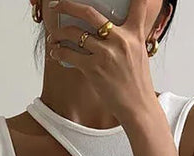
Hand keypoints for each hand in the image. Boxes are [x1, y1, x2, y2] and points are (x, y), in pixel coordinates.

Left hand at [48, 0, 157, 122]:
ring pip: (74, 33)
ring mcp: (106, 54)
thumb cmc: (137, 83)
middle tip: (57, 5)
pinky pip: (69, 55)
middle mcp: (120, 40)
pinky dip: (59, 52)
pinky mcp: (94, 69)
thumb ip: (129, 38)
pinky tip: (56, 53)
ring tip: (53, 36)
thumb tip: (111, 30)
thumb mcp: (140, 53)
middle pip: (89, 13)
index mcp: (134, 34)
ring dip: (59, 33)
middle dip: (67, 5)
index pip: (138, 5)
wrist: (138, 106)